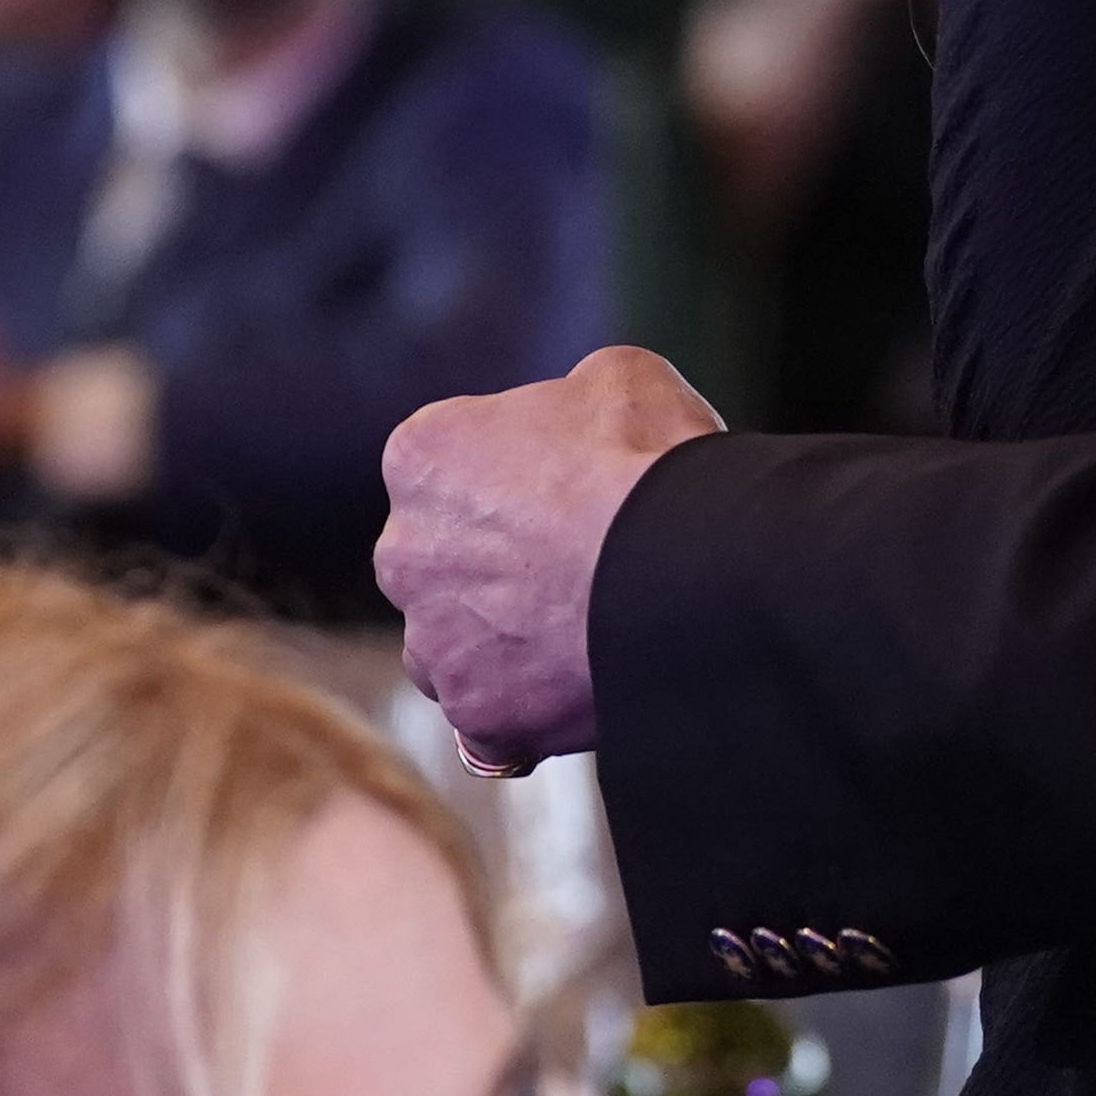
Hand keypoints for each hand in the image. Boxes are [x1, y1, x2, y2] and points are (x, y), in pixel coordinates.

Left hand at [382, 345, 723, 769]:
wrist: (693, 571)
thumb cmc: (651, 461)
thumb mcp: (614, 376)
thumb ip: (562, 401)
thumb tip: (571, 424)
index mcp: (421, 456)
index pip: (451, 466)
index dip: (519, 474)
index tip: (571, 483)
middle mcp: (402, 554)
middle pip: (444, 561)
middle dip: (497, 562)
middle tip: (581, 557)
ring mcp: (435, 646)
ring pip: (459, 645)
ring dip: (504, 638)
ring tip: (591, 623)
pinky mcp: (479, 718)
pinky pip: (496, 718)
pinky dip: (532, 706)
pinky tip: (588, 678)